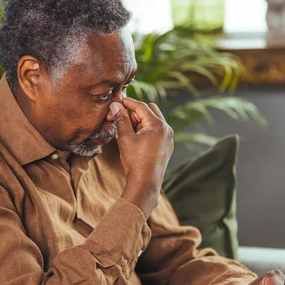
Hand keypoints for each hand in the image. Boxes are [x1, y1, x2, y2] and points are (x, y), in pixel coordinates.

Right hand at [107, 97, 173, 217]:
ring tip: (130, 133)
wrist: (145, 183)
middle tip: (124, 121)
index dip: (129, 103)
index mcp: (157, 125)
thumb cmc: (135, 161)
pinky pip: (158, 131)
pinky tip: (137, 140)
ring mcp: (169, 138)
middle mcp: (166, 129)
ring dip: (142, 121)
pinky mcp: (167, 146)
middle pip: (151, 110)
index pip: (142, 106)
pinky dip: (148, 130)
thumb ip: (121, 119)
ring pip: (154, 121)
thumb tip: (115, 105)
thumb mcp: (125, 138)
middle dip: (137, 112)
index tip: (118, 102)